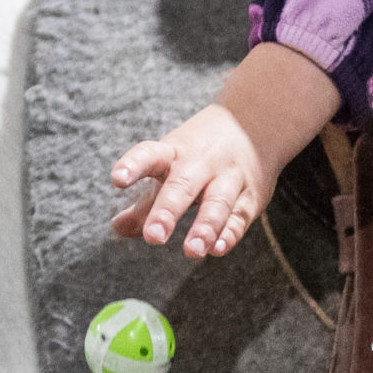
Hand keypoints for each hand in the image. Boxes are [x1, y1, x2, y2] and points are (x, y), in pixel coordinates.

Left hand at [110, 42, 344, 259]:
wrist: (255, 122)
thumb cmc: (200, 152)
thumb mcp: (169, 166)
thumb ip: (145, 203)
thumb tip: (117, 228)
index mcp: (174, 151)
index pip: (150, 155)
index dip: (133, 165)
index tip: (117, 179)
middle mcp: (201, 162)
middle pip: (183, 185)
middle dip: (168, 211)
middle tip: (153, 237)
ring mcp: (229, 178)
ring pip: (217, 202)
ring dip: (205, 227)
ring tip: (192, 251)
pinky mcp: (251, 195)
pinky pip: (240, 215)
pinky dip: (230, 233)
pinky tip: (217, 249)